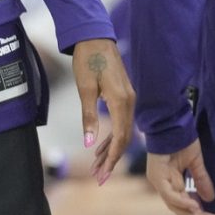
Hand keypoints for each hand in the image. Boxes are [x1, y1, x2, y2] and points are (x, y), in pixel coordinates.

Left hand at [73, 37, 134, 183]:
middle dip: (111, 159)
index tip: (103, 174)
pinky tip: (101, 146)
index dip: (112, 158)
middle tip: (100, 177)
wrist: (94, 37)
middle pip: (123, 138)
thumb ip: (88, 116)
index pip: (120, 138)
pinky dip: (111, 136)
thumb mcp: (84, 89)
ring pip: (122, 131)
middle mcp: (129, 102)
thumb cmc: (87, 60)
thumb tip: (88, 142)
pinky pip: (120, 121)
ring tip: (98, 167)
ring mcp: (128, 99)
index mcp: (121, 101)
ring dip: (110, 149)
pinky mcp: (123, 96)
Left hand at [146, 140, 214, 214]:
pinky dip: (181, 201)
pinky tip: (195, 206)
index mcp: (171, 181)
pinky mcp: (157, 175)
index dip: (198, 213)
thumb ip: (201, 180)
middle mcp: (163, 183)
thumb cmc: (181, 140)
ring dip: (191, 213)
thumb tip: (211, 199)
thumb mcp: (195, 163)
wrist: (172, 123)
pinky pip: (169, 193)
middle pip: (179, 207)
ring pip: (174, 204)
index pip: (184, 203)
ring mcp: (158, 180)